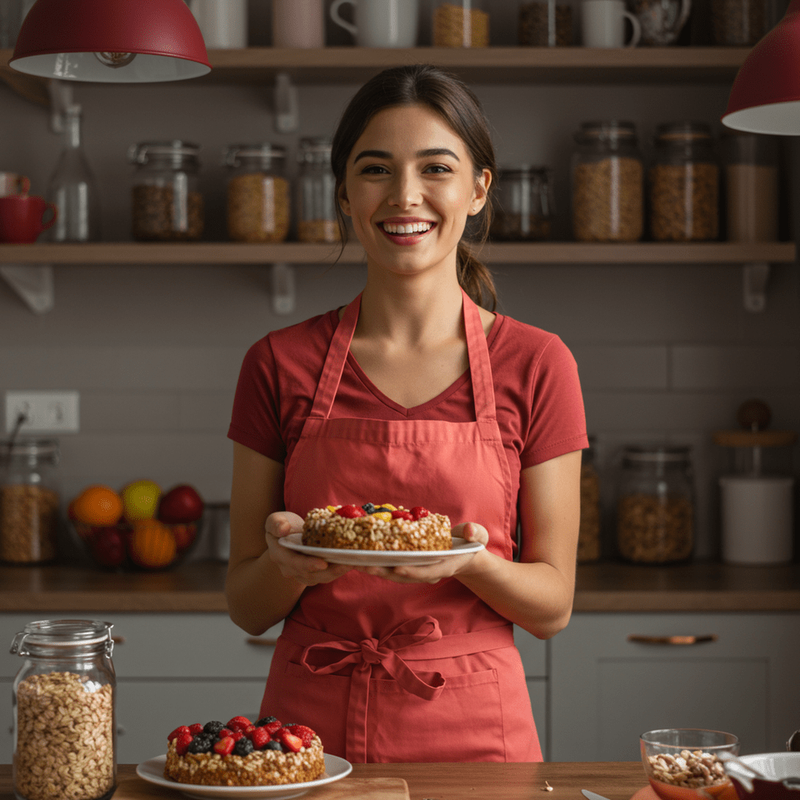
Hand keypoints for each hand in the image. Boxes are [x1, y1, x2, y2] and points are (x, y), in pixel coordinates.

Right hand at [265, 511, 352, 585]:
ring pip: (320, 577)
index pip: (293, 563)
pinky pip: (325, 576)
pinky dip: (338, 571)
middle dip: (329, 570)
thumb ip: (276, 523)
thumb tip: (283, 529)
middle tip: (347, 564)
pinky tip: (350, 563)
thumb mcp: (276, 519)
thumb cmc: (283, 524)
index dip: (308, 564)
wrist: (289, 534)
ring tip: (352, 563)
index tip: (323, 563)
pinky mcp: (312, 575)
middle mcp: (289, 568)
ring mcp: (300, 573)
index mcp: (279, 554)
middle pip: (310, 574)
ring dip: (337, 572)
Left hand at [355, 521, 489, 584]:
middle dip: (384, 572)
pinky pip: (391, 566)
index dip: (412, 571)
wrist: (465, 553)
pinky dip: (377, 562)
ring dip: (375, 569)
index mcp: (444, 566)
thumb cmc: (471, 543)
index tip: (397, 568)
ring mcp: (418, 570)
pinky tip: (361, 555)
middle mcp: (428, 572)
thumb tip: (470, 532)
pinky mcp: (409, 565)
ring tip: (355, 562)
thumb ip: (476, 533)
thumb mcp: (478, 537)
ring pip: (393, 573)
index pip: (427, 572)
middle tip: (365, 566)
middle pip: (404, 575)